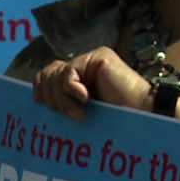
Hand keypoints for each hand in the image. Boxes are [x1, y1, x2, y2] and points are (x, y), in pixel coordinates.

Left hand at [33, 47, 149, 118]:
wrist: (143, 118)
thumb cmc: (115, 123)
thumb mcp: (79, 114)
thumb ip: (62, 102)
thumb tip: (36, 99)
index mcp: (78, 78)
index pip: (47, 75)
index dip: (40, 90)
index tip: (44, 107)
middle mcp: (83, 66)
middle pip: (47, 73)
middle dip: (50, 97)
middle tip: (68, 114)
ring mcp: (91, 60)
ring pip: (56, 74)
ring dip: (62, 99)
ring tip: (80, 114)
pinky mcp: (99, 57)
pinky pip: (69, 72)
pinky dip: (71, 89)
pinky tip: (86, 100)